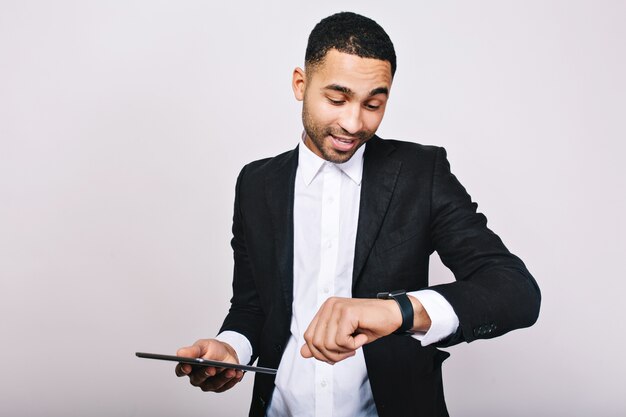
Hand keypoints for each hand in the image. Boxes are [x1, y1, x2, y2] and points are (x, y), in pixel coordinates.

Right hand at [175, 339, 243, 392]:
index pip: (181, 370)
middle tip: (212, 369)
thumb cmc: (212, 349)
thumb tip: (180, 353)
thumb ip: (192, 351)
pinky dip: (232, 380)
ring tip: (231, 371)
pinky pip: (225, 386)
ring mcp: (207, 384)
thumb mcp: (203, 346)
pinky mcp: (219, 387)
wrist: (227, 353)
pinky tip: (237, 373)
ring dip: (223, 378)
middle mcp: (196, 377)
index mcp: (188, 366)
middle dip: (205, 373)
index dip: (183, 370)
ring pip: (213, 384)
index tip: (187, 367)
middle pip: (198, 379)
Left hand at [300, 296, 430, 363]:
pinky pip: (341, 340)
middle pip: (315, 342)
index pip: (309, 337)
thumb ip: (323, 344)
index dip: (320, 352)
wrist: (392, 315)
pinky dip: (353, 345)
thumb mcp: (343, 338)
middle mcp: (328, 306)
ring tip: (356, 343)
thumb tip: (303, 353)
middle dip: (331, 355)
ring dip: (343, 351)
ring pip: (327, 343)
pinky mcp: (348, 312)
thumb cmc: (369, 326)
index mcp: (325, 310)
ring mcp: (337, 307)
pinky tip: (362, 337)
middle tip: (349, 351)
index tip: (338, 354)